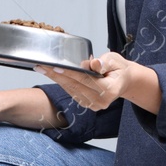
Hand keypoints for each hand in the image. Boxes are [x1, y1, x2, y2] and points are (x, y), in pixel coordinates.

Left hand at [35, 51, 160, 113]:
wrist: (124, 80)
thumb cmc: (119, 68)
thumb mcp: (115, 60)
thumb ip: (104, 63)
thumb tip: (93, 64)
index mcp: (109, 90)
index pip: (85, 79)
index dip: (70, 73)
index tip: (55, 67)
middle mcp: (101, 101)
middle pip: (74, 86)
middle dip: (56, 75)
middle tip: (41, 66)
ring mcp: (94, 105)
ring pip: (71, 90)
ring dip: (56, 79)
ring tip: (42, 69)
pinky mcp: (88, 105)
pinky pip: (72, 93)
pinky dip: (62, 83)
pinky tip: (52, 75)